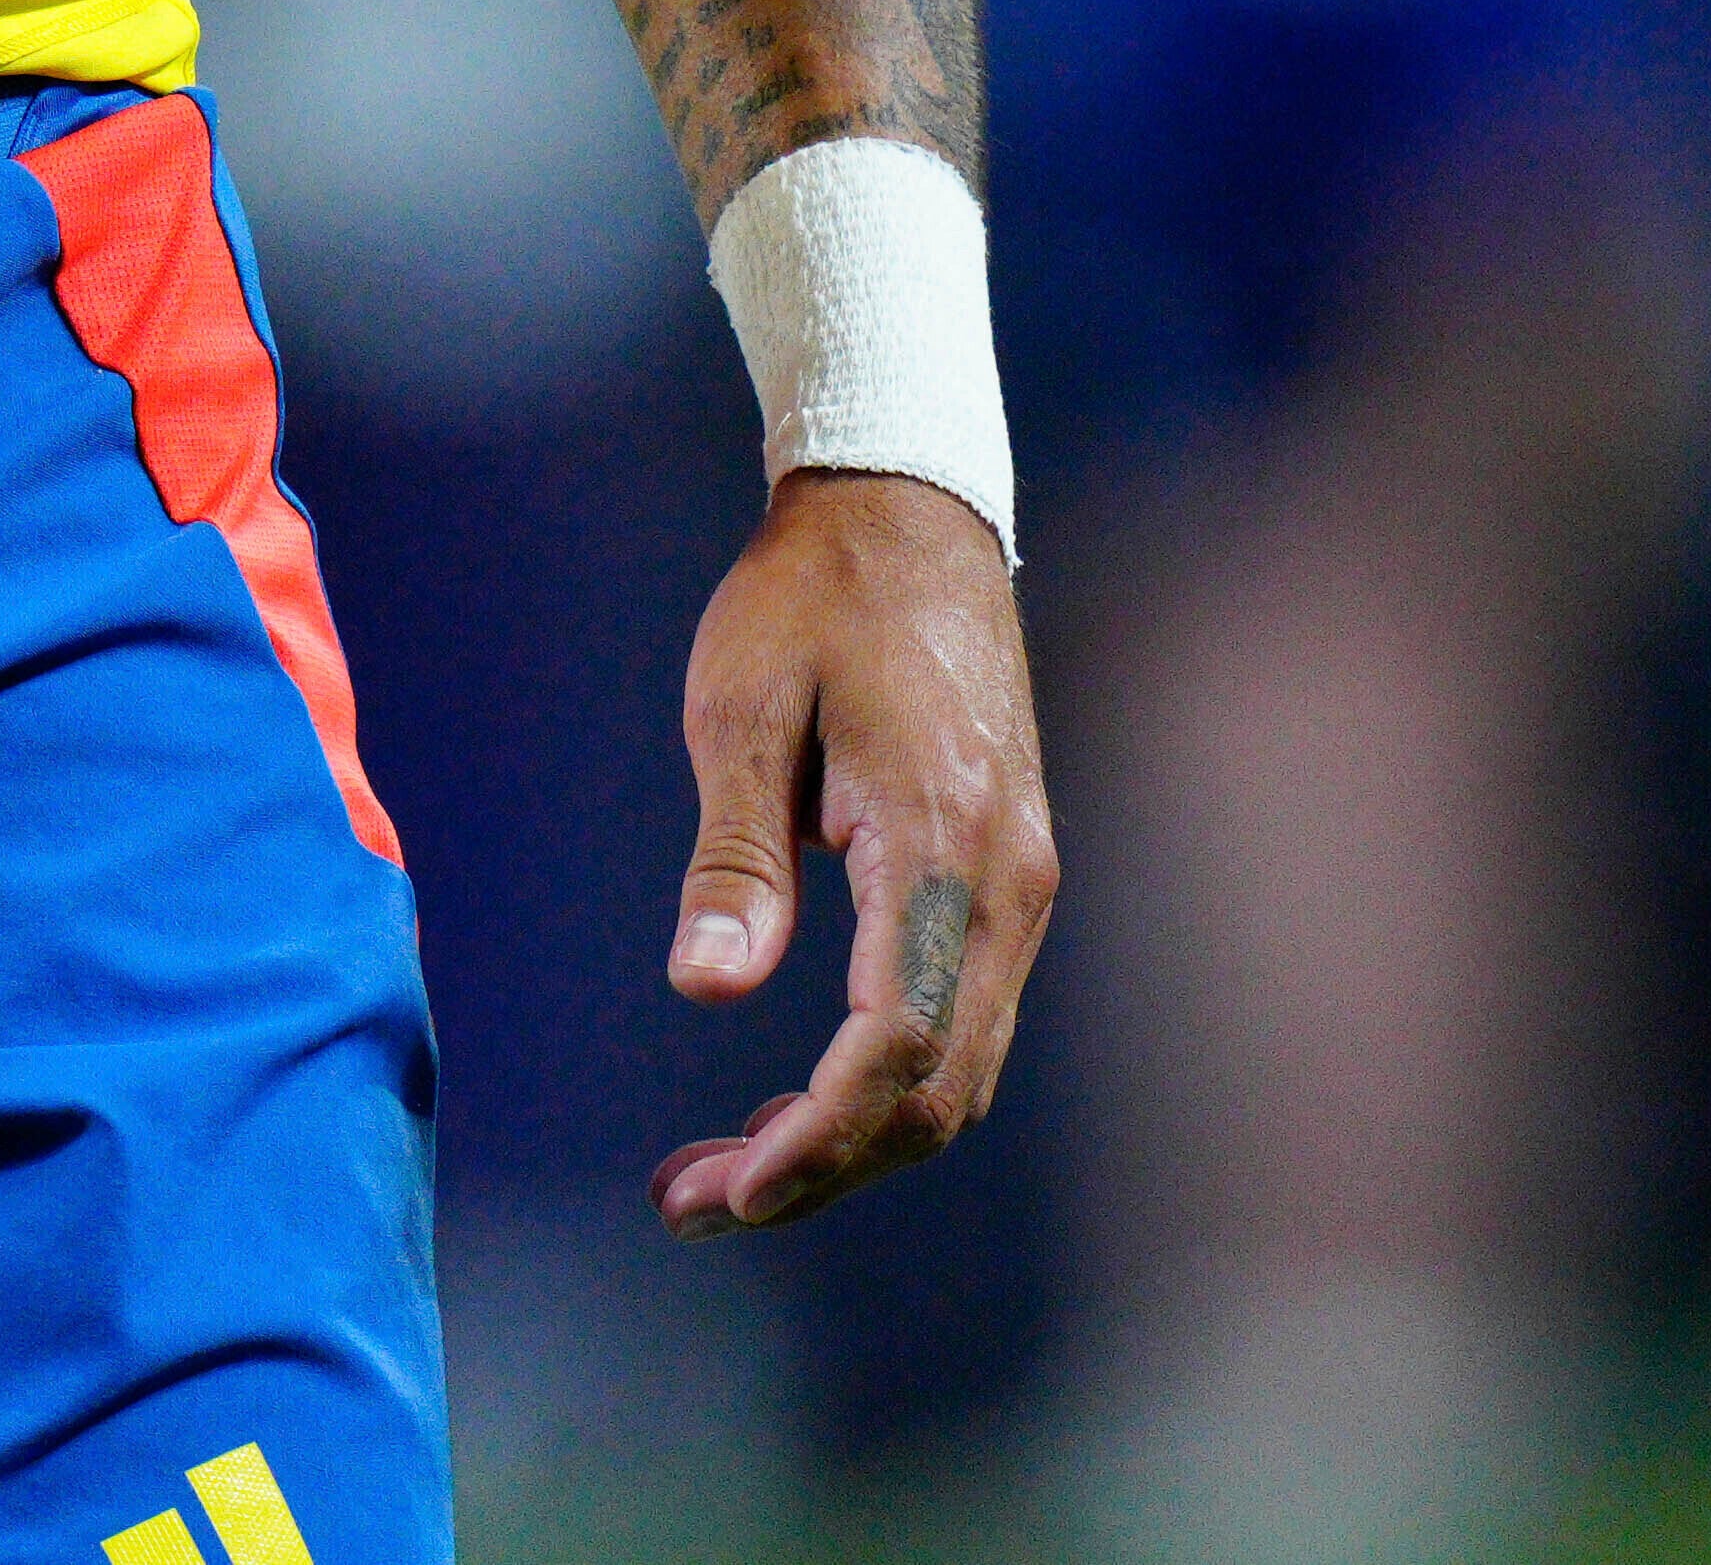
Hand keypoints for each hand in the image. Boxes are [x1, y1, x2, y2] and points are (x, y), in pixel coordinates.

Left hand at [656, 468, 1051, 1230]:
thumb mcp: (742, 705)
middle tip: (691, 1203)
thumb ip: (732, 853)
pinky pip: (962, 1019)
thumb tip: (710, 991)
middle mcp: (1004, 881)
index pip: (893, 1043)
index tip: (726, 1189)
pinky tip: (796, 1093)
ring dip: (850, 1139)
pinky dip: (884, 1084)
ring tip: (725, 1169)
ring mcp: (1018, 882)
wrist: (909, 508)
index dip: (816, 1138)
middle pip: (936, 1087)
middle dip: (820, 1168)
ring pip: (958, 1068)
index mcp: (939, 841)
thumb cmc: (811, 596)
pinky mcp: (1007, 875)